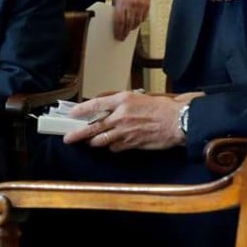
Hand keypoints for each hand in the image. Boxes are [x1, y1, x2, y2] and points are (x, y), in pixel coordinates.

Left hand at [62, 90, 195, 150]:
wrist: (179, 121)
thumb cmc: (160, 108)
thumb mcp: (136, 98)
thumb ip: (118, 103)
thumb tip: (100, 108)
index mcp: (122, 101)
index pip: (95, 105)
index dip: (81, 110)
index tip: (71, 114)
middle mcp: (121, 116)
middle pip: (93, 127)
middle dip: (77, 134)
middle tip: (68, 138)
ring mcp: (126, 132)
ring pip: (101, 140)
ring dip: (95, 142)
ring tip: (91, 141)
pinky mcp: (133, 144)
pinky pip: (115, 148)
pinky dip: (112, 147)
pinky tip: (114, 144)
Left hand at [111, 0, 149, 39]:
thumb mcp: (116, 1)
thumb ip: (116, 11)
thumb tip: (114, 25)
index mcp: (121, 3)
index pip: (120, 21)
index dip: (118, 31)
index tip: (117, 36)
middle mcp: (131, 5)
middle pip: (128, 23)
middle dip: (125, 32)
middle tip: (122, 37)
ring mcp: (140, 6)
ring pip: (136, 22)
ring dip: (132, 28)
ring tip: (128, 30)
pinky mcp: (147, 6)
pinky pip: (143, 18)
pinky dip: (138, 22)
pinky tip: (135, 23)